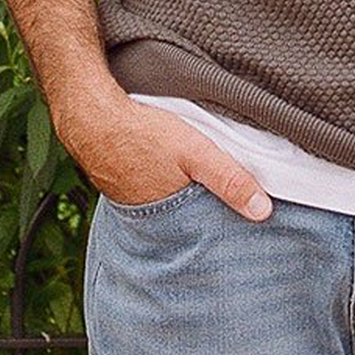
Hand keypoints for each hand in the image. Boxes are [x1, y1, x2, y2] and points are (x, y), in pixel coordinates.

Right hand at [53, 82, 272, 221]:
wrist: (91, 115)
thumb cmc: (142, 134)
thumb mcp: (196, 153)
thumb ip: (229, 179)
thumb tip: (262, 211)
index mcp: (171, 221)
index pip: (206, 238)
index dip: (223, 234)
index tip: (244, 236)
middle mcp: (151, 221)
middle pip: (190, 225)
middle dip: (207, 223)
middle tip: (229, 218)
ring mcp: (134, 204)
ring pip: (171, 210)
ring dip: (185, 204)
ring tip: (202, 196)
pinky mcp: (124, 186)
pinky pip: (153, 196)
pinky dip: (165, 190)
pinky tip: (170, 176)